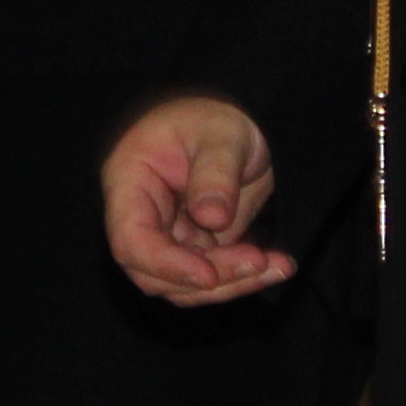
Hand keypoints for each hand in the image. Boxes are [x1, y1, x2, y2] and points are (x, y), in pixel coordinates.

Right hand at [105, 95, 299, 306]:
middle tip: (258, 261)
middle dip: (208, 278)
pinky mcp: (194, 250)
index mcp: (129, 183)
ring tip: (277, 266)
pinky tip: (277, 265)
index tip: (208, 275)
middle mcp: (141, 217)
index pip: (131, 240)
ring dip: (231, 284)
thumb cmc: (216, 120)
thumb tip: (212, 219)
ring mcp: (167, 237)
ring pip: (184, 285)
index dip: (165, 264)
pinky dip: (244, 278)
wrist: (239, 128)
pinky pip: (212, 279)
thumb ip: (215, 172)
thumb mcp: (222, 134)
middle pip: (155, 273)